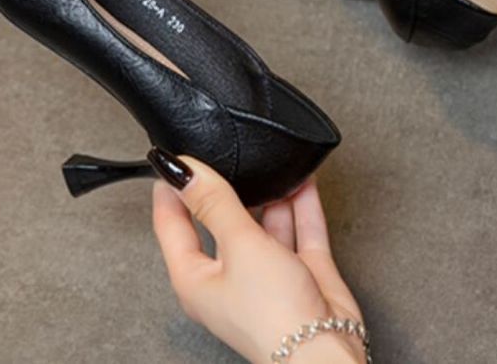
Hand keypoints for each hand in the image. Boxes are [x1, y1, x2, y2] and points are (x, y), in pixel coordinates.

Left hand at [149, 148, 365, 363]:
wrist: (325, 350)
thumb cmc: (272, 316)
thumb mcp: (238, 246)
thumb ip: (214, 203)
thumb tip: (182, 171)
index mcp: (195, 277)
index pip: (171, 224)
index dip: (172, 189)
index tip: (173, 156)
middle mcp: (228, 275)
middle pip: (221, 219)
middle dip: (229, 186)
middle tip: (227, 152)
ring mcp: (265, 273)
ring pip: (264, 221)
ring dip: (271, 193)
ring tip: (270, 162)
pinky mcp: (301, 272)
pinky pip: (298, 229)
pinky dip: (301, 204)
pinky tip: (302, 179)